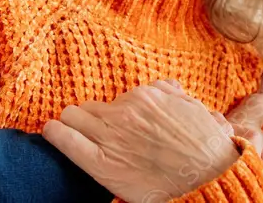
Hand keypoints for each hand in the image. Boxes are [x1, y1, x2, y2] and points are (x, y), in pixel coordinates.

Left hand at [42, 80, 239, 202]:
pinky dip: (56, 135)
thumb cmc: (205, 145)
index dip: (106, 114)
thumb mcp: (192, 109)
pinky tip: (50, 131)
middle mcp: (124, 112)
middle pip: (87, 108)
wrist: (212, 175)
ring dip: (70, 124)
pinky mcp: (103, 162)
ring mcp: (112, 135)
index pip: (111, 100)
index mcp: (144, 98)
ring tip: (63, 131)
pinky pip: (68, 141)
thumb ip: (172, 94)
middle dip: (85, 119)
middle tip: (84, 130)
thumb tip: (168, 87)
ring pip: (73, 118)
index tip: (104, 122)